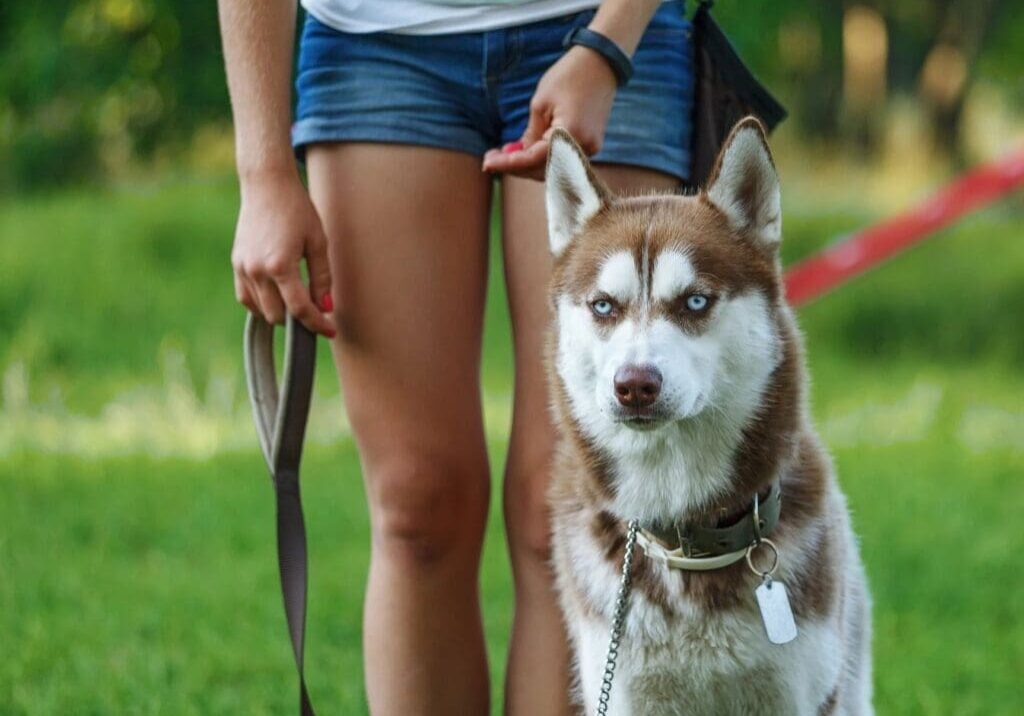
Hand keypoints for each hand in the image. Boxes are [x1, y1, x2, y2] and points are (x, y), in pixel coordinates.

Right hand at [231, 169, 336, 337]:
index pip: (299, 309)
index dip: (317, 324)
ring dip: (279, 313)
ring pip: (260, 309)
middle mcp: (257, 270)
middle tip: (316, 314)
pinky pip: (246, 296)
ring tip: (297, 303)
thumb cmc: (297, 210)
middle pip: (277, 315)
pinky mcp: (236, 263)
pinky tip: (277, 298)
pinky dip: (261, 304)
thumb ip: (321, 277)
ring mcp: (243, 267)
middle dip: (298, 320)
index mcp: (280, 265)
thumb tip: (325, 307)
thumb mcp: (318, 242)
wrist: (267, 185)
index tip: (330, 330)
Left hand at [482, 45, 617, 179]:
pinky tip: (524, 151)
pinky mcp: (590, 145)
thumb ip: (530, 135)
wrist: (601, 63)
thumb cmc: (569, 77)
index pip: (534, 159)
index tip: (487, 163)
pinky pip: (563, 158)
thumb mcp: (540, 104)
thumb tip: (519, 156)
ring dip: (528, 165)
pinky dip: (543, 158)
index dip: (509, 164)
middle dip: (516, 168)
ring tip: (503, 155)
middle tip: (490, 161)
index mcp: (570, 134)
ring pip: (553, 167)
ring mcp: (590, 148)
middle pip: (544, 170)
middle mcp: (583, 147)